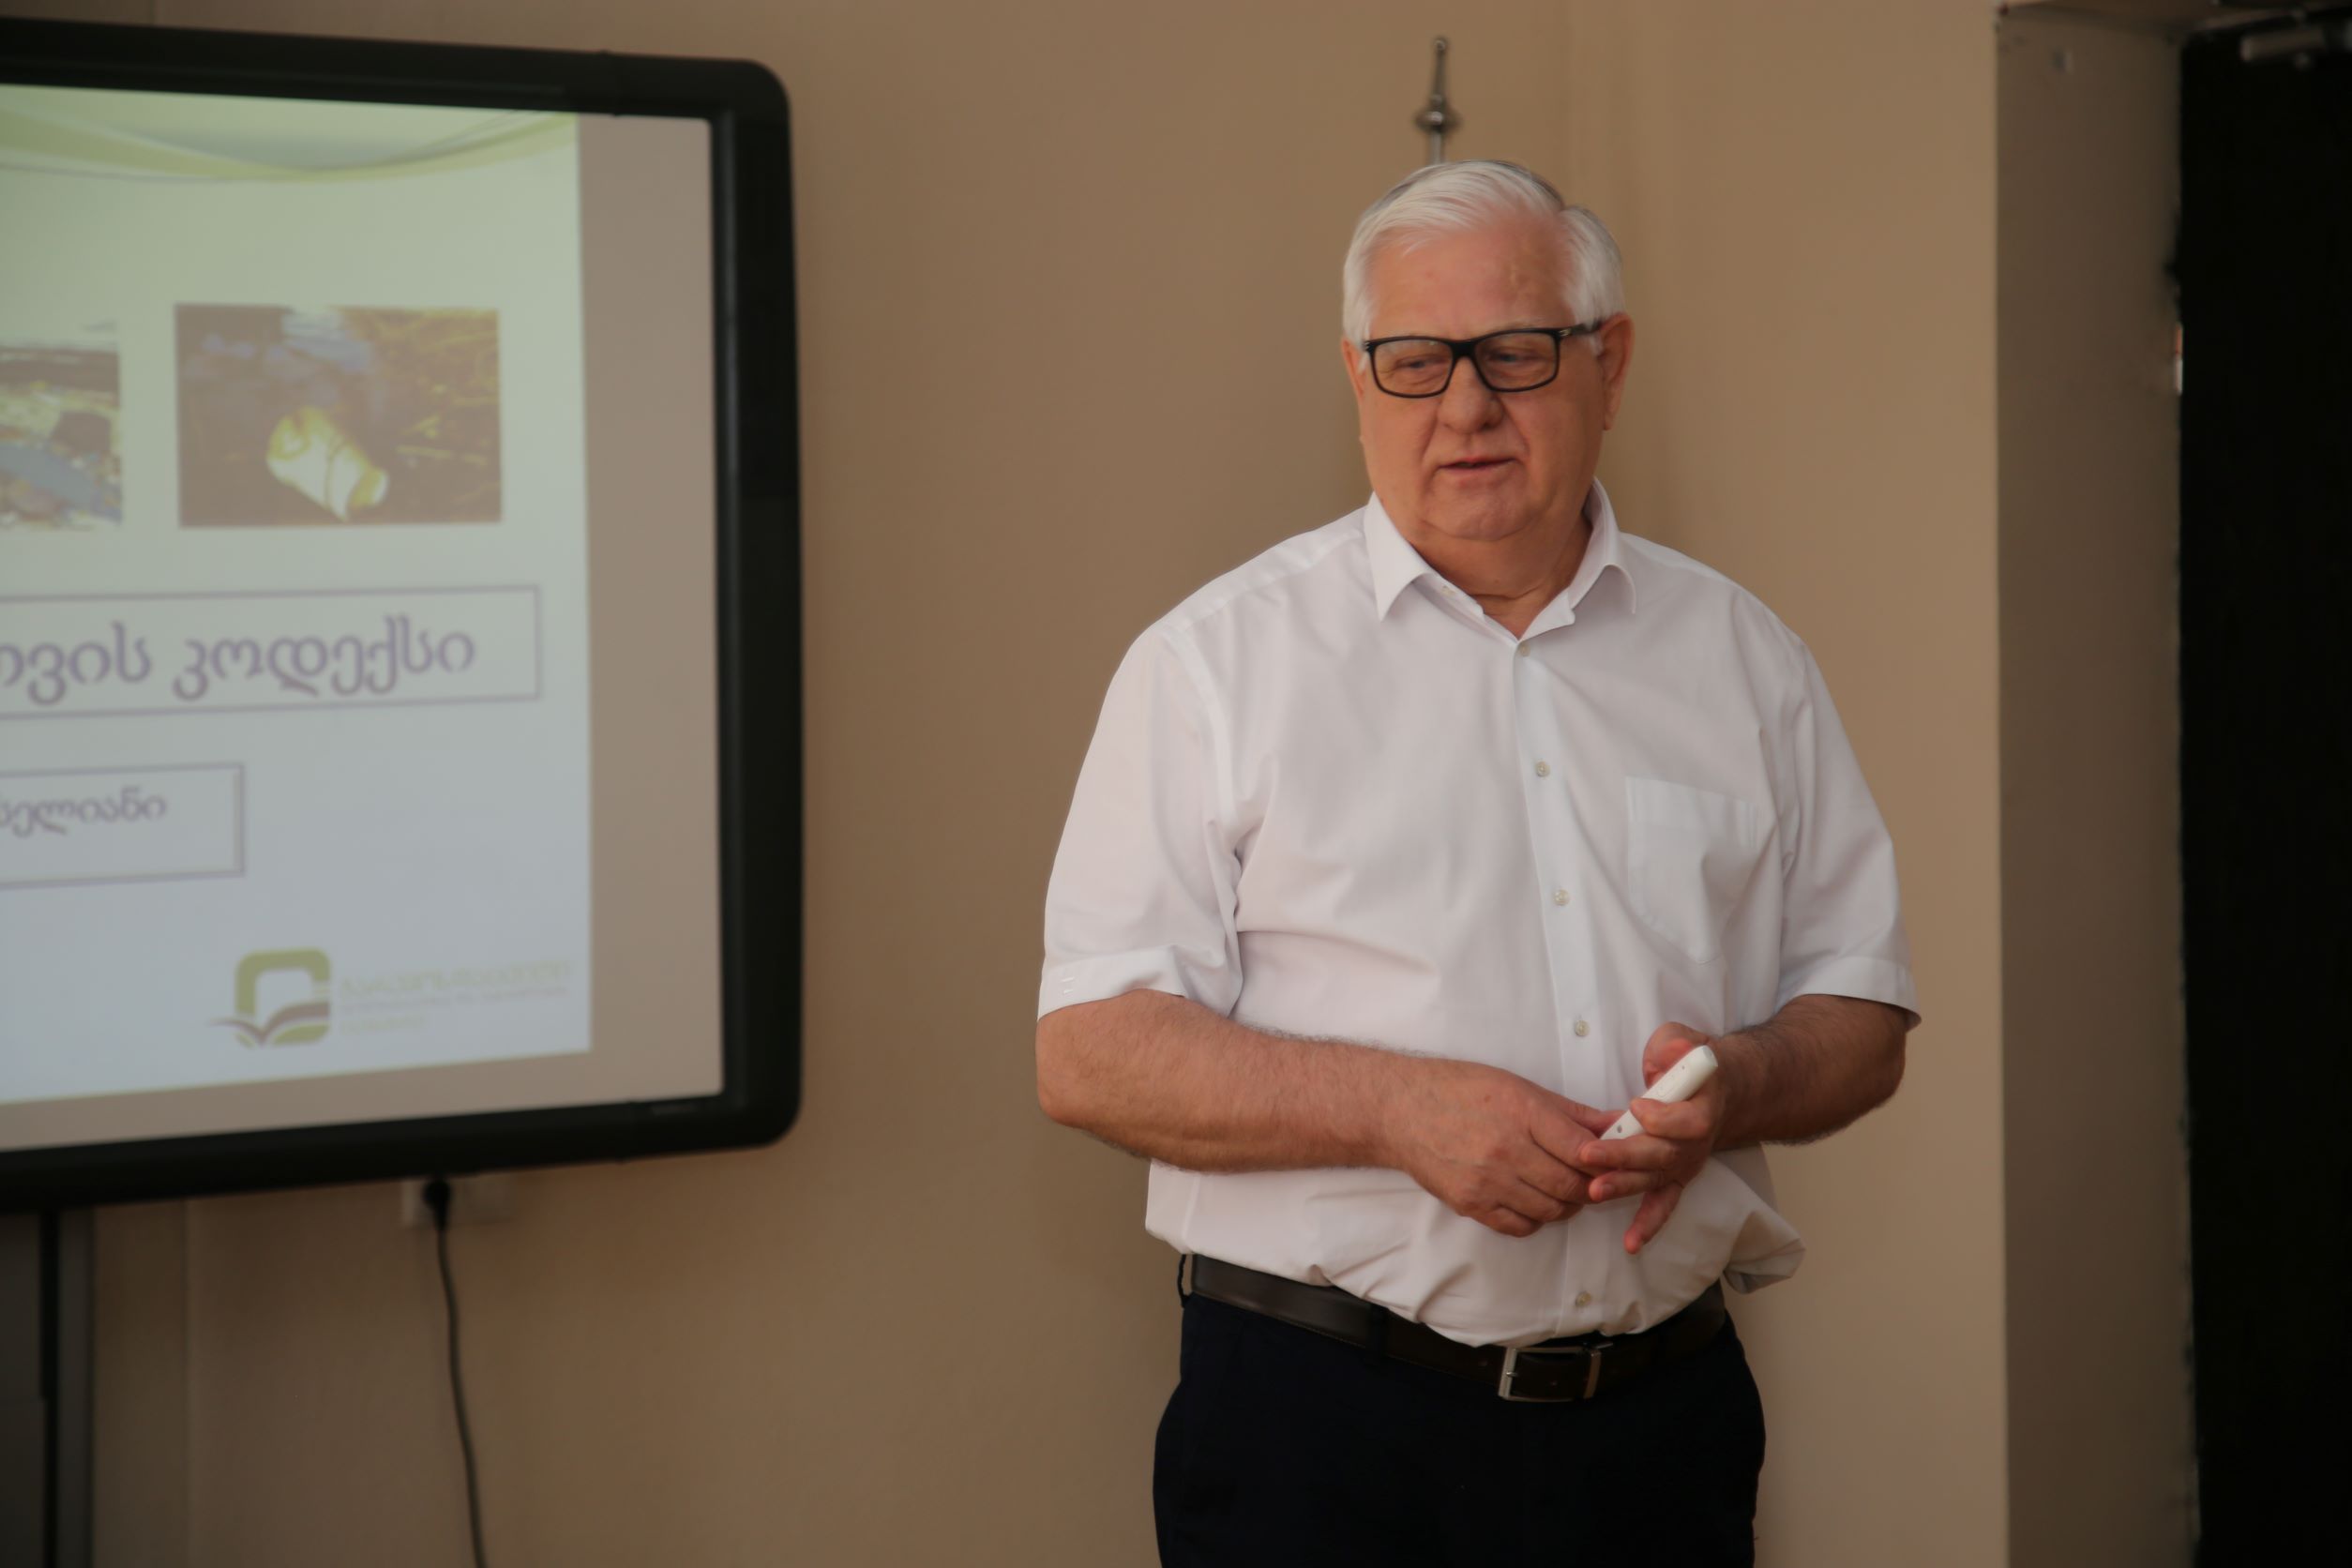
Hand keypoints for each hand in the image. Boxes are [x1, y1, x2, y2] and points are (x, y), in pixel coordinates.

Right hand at [1386, 1060, 1615, 1238]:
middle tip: (1590, 1178)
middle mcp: (1506, 1150)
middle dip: (1590, 1185)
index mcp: (1523, 1113)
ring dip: (1566, 1204)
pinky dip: (1536, 1218)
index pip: (1584, 1150)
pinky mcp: (1471, 1204)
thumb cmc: (1459, 1090)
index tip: (1609, 1159)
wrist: (1401, 1110)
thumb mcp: (1518, 1086)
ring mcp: (1487, 1181)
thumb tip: (1617, 1124)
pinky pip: (1520, 1226)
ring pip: (1551, 1210)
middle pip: (1572, 1186)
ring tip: (1561, 1188)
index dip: (1605, 1160)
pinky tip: (1532, 1200)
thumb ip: (1570, 1112)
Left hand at [1577, 1023, 1729, 1254]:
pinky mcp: (1675, 1176)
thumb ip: (1674, 1046)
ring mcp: (1685, 1162)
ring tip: (1594, 1192)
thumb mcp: (1682, 1040)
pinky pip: (1663, 1203)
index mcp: (1703, 1105)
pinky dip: (1648, 1223)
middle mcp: (1697, 1141)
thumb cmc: (1691, 1061)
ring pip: (1655, 1178)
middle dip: (1625, 1157)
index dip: (1664, 1118)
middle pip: (1664, 1154)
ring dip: (1624, 1186)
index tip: (1636, 1107)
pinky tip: (1631, 1244)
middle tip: (1590, 1156)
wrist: (1721, 1089)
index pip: (1688, 1121)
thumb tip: (1664, 1057)